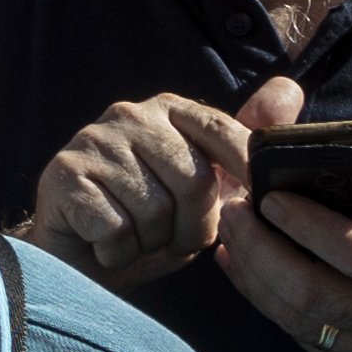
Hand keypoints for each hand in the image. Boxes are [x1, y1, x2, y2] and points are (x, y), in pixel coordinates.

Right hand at [25, 77, 287, 291]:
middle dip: (192, 227)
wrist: (80, 264)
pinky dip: (117, 252)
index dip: (241, 174)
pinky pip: (116, 228)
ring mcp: (91, 141)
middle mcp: (127, 114)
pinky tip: (105, 246)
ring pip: (155, 210)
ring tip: (135, 240)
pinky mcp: (62, 175)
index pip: (221, 131)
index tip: (248, 207)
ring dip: (151, 243)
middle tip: (170, 237)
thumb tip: (290, 88)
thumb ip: (242, 144)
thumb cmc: (147, 224)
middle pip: (194, 180)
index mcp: (167, 110)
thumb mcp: (204, 189)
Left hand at [216, 136, 351, 351]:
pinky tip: (241, 264)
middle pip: (315, 294)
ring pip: (298, 320)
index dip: (309, 227)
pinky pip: (299, 336)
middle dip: (262, 251)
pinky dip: (262, 299)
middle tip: (234, 210)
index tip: (271, 197)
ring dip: (253, 275)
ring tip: (230, 231)